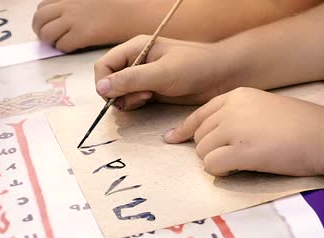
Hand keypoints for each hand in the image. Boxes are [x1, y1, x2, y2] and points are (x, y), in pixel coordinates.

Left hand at [32, 0, 136, 51]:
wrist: (133, 12)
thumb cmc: (119, 4)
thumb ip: (77, 2)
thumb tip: (65, 10)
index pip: (43, 6)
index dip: (42, 19)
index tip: (47, 25)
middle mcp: (68, 6)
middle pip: (39, 20)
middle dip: (40, 31)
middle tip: (48, 39)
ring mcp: (74, 20)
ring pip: (47, 34)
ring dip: (50, 41)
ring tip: (60, 45)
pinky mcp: (82, 34)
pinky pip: (63, 44)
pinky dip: (64, 48)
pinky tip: (73, 48)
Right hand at [94, 35, 239, 109]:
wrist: (222, 76)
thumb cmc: (196, 67)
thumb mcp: (162, 73)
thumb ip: (131, 80)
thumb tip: (101, 89)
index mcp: (136, 47)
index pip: (104, 66)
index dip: (104, 83)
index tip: (115, 97)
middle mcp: (137, 61)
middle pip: (110, 81)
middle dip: (119, 93)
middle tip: (142, 96)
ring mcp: (144, 76)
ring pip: (120, 93)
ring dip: (129, 100)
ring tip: (149, 97)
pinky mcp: (152, 90)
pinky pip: (133, 99)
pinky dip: (137, 104)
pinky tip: (151, 101)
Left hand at [163, 87, 323, 175]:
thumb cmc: (299, 124)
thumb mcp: (264, 108)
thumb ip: (237, 115)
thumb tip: (213, 135)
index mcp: (236, 96)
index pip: (199, 114)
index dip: (183, 129)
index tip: (172, 139)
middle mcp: (231, 109)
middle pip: (199, 135)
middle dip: (208, 149)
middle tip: (230, 157)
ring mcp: (235, 128)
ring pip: (203, 151)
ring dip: (216, 160)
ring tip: (240, 162)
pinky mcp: (242, 151)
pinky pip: (212, 165)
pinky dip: (220, 171)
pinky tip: (237, 168)